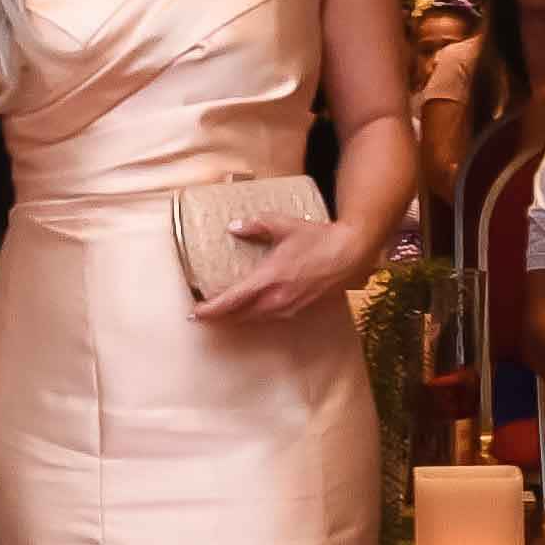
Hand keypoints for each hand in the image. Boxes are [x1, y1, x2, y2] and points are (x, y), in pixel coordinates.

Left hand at [192, 209, 369, 324]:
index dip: (211, 309)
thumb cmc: (318, 239)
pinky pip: (269, 317)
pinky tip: (250, 309)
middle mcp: (277, 299)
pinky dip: (254, 315)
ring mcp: (289, 307)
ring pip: (254, 319)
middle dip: (218, 317)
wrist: (351, 254)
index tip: (194, 313)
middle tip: (202, 316)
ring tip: (221, 314)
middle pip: (239, 316)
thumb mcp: (284, 225)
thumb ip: (255, 225)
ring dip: (236, 318)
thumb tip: (234, 226)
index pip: (232, 301)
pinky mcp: (299, 309)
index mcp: (269, 279)